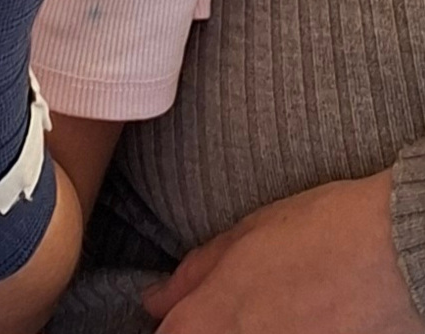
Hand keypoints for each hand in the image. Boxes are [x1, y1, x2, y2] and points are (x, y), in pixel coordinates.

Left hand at [142, 170, 424, 333]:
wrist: (402, 253)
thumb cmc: (323, 230)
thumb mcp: (248, 233)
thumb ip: (195, 273)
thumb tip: (154, 300)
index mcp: (214, 317)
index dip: (172, 326)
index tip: (180, 317)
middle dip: (209, 329)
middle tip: (239, 306)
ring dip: (248, 331)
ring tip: (275, 310)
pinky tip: (300, 320)